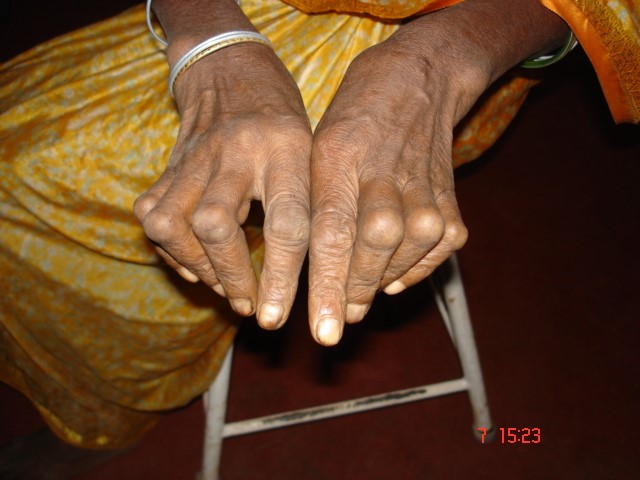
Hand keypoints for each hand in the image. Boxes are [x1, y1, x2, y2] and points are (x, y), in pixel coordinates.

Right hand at [134, 43, 311, 325]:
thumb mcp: (310, 153)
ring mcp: (194, 156)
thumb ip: (308, 207)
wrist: (231, 68)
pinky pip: (152, 215)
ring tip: (224, 286)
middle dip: (229, 276)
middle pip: (215, 224)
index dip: (280, 278)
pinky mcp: (167, 165)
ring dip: (198, 266)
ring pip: (173, 222)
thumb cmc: (284, 122)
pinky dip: (171, 250)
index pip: (286, 223)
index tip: (273, 317)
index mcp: (285, 148)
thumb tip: (307, 278)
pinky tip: (196, 263)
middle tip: (250, 306)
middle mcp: (235, 151)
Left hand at [308, 0, 568, 345]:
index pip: (332, 236)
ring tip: (362, 291)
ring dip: (380, 282)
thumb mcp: (318, 151)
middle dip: (353, 293)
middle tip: (339, 320)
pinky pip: (435, 253)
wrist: (418, 81)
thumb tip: (322, 274)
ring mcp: (426, 190)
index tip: (324, 333)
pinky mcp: (451, 203)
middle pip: (373, 250)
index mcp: (341, 161)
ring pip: (404, 256)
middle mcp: (386, 177)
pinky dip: (413, 271)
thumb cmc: (353, 120)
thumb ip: (317, 208)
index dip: (327, 288)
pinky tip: (394, 274)